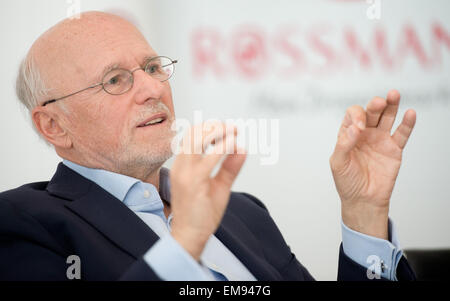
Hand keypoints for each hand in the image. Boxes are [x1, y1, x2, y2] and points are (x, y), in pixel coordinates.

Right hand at [170, 122, 246, 260]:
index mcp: (182, 165)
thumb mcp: (219, 185)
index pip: (191, 135)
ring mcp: (185, 174)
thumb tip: (242, 149)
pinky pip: (208, 159)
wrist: (190, 236)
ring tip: (233, 132)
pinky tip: (233, 144)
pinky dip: (222, 148)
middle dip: (214, 126)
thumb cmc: (200, 213)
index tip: (228, 129)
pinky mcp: (193, 183)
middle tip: (233, 128)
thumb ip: (230, 167)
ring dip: (217, 132)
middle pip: (192, 133)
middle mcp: (181, 167)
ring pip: (197, 140)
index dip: (209, 127)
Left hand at [330, 90, 415, 238]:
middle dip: (375, 105)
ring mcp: (380, 139)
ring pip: (387, 117)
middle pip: (371, 112)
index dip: (356, 116)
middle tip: (379, 102)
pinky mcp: (394, 149)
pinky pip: (402, 133)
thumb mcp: (338, 163)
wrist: (363, 200)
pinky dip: (407, 123)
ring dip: (391, 105)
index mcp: (348, 133)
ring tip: (394, 94)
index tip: (359, 128)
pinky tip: (410, 113)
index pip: (353, 116)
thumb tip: (356, 128)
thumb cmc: (347, 181)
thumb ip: (344, 144)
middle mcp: (365, 133)